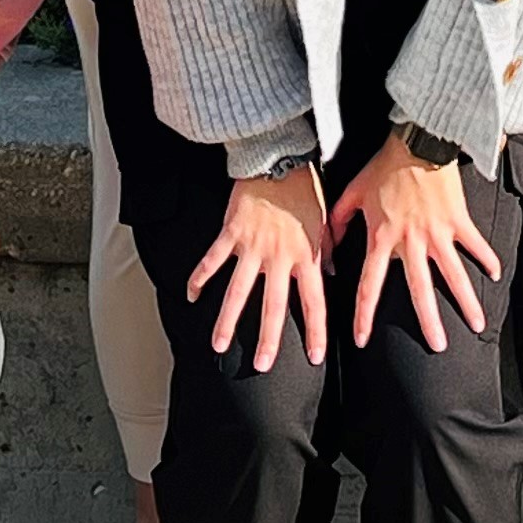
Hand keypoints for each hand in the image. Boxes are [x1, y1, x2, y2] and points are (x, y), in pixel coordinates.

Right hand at [186, 162, 328, 371]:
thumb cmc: (304, 188)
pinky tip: (192, 296)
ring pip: (238, 291)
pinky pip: (212, 260)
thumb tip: (331, 273)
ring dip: (227, 320)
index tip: (313, 356)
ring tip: (219, 345)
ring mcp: (252, 246)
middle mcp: (279, 256)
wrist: (278, 158)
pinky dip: (200, 278)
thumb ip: (327, 249)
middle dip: (268, 338)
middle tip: (262, 365)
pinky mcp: (231, 233)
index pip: (314, 301)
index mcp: (306, 254)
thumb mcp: (325, 221)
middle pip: (273, 305)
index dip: (315, 330)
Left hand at [325, 131, 502, 352]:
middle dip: (429, 321)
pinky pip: (475, 244)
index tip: (363, 340)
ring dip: (466, 300)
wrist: (417, 140)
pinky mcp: (458, 219)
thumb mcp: (353, 192)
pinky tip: (495, 276)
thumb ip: (338, 221)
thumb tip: (328, 247)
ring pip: (454, 274)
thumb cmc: (384, 165)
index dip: (364, 315)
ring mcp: (438, 232)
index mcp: (382, 237)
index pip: (370, 285)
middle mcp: (411, 241)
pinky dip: (486, 258)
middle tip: (438, 347)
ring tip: (478, 324)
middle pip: (420, 289)